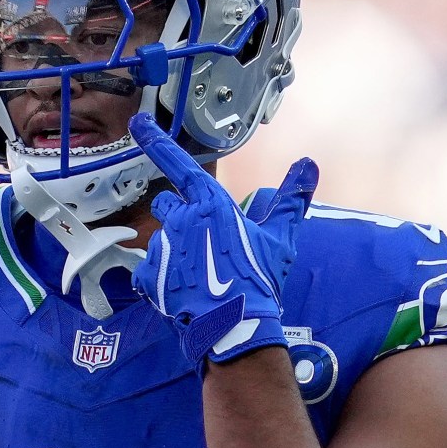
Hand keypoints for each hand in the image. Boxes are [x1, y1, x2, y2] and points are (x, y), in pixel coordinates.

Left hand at [129, 112, 317, 364]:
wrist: (234, 325)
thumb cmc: (258, 279)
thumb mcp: (280, 239)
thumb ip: (291, 200)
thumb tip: (309, 164)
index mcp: (210, 205)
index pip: (179, 165)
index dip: (156, 141)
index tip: (137, 122)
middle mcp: (181, 219)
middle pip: (167, 205)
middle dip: (179, 217)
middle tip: (202, 244)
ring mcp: (162, 247)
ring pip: (160, 239)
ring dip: (174, 251)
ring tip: (198, 276)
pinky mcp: (149, 275)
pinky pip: (150, 270)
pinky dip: (163, 279)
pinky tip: (182, 292)